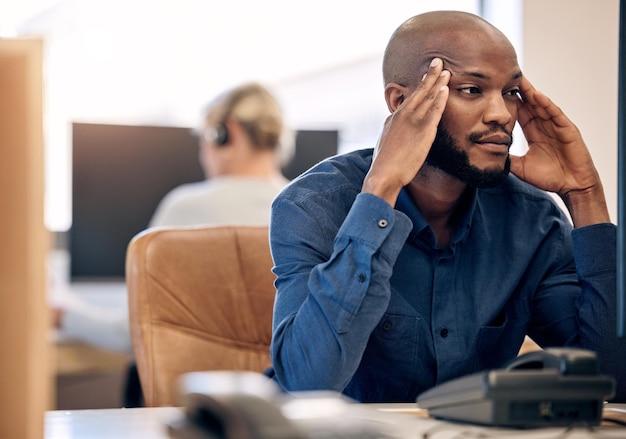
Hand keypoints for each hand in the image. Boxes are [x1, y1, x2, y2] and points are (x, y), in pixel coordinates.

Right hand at [363, 58, 449, 205]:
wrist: (383, 173)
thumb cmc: (383, 164)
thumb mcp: (384, 143)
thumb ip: (391, 132)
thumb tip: (392, 125)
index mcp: (393, 118)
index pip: (410, 99)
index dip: (420, 87)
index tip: (427, 77)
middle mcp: (402, 115)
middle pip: (419, 91)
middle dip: (429, 75)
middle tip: (437, 62)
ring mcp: (413, 121)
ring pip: (428, 97)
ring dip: (438, 82)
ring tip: (446, 71)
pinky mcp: (423, 130)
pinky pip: (434, 110)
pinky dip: (440, 98)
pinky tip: (446, 88)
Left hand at [510, 76, 608, 225]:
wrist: (571, 187)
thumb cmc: (550, 178)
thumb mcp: (521, 167)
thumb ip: (507, 160)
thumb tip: (488, 156)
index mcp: (534, 133)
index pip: (520, 113)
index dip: (510, 103)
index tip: (497, 92)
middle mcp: (545, 126)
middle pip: (530, 104)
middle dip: (519, 91)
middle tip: (506, 76)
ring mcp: (556, 126)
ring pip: (541, 105)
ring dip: (531, 93)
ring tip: (520, 80)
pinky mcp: (568, 129)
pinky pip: (555, 114)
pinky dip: (546, 104)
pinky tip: (536, 95)